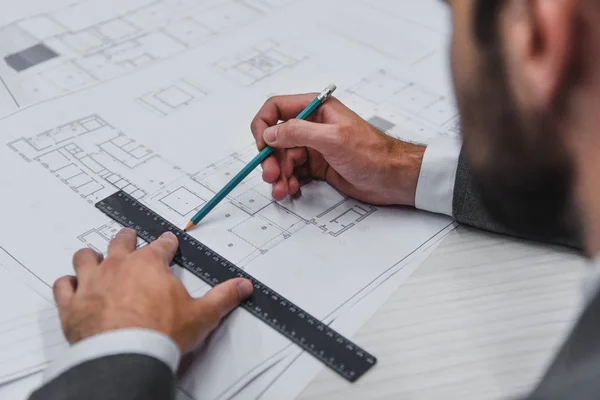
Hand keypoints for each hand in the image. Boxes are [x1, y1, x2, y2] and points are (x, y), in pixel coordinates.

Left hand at [53, 228, 252, 352]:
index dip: (167, 242)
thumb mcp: (202, 314)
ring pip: (86, 257)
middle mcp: (119, 267)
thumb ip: (224, 296)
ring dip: (91, 256)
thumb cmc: (159, 333)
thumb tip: (243, 286)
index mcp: (150, 265)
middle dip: (127, 238)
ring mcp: (93, 283)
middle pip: (121, 243)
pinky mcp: (72, 304)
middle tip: (130, 236)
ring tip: (94, 256)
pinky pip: (64, 285)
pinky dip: (67, 284)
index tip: (169, 241)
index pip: (161, 245)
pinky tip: (71, 285)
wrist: (126, 355)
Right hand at [251, 94, 424, 205]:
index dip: (263, 126)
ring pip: (283, 158)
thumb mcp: (333, 139)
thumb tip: (270, 133)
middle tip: (271, 176)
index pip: (276, 109)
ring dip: (277, 174)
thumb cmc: (372, 154)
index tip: (262, 146)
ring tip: (281, 190)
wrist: (393, 178)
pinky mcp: (317, 166)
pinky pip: (293, 172)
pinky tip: (291, 190)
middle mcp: (312, 125)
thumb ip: (299, 132)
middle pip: (276, 138)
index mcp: (316, 109)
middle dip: (271, 158)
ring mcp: (314, 147)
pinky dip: (288, 181)